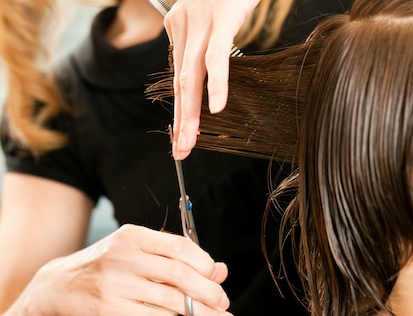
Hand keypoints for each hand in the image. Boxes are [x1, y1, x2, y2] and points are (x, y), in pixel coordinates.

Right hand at [6, 224, 230, 315]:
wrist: (57, 286)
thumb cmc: (106, 266)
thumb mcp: (137, 251)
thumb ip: (177, 257)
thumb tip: (220, 270)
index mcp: (133, 237)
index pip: (180, 247)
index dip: (205, 264)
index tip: (217, 277)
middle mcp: (123, 258)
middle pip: (179, 276)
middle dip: (208, 292)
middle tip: (223, 302)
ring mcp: (114, 286)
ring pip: (169, 303)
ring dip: (199, 312)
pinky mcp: (108, 311)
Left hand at [165, 0, 287, 159]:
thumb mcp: (219, 9)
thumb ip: (210, 34)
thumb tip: (214, 62)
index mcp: (180, 22)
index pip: (179, 75)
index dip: (180, 110)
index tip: (184, 137)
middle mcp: (182, 22)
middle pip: (179, 82)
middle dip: (179, 122)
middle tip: (180, 152)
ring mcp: (200, 18)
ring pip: (191, 75)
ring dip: (190, 113)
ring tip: (190, 141)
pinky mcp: (221, 14)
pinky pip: (216, 56)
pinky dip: (217, 83)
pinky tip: (218, 107)